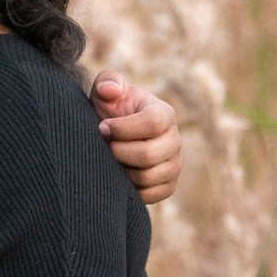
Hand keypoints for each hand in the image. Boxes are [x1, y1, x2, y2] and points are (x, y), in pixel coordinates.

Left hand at [89, 70, 181, 203]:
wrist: (111, 137)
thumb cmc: (110, 110)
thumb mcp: (105, 90)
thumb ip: (107, 81)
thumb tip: (111, 90)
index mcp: (164, 113)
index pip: (152, 123)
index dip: (122, 128)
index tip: (102, 127)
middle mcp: (174, 140)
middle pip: (149, 154)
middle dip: (118, 151)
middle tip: (105, 146)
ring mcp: (174, 165)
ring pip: (147, 176)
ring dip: (121, 170)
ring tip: (111, 159)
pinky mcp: (168, 186)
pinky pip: (150, 195)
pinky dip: (130, 188)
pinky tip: (119, 174)